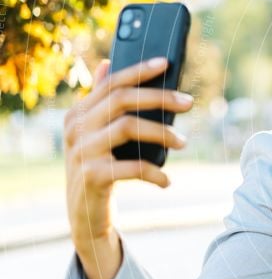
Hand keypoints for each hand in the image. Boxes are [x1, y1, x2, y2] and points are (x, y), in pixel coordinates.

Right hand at [64, 57, 192, 245]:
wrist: (84, 215)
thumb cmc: (98, 167)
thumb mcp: (95, 134)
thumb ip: (101, 101)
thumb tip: (107, 63)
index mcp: (78, 113)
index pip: (112, 83)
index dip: (139, 70)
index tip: (166, 64)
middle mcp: (75, 128)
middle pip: (122, 100)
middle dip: (160, 97)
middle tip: (189, 103)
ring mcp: (81, 152)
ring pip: (128, 127)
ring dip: (162, 133)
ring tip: (183, 142)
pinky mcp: (92, 176)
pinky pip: (132, 167)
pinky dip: (155, 173)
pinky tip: (166, 180)